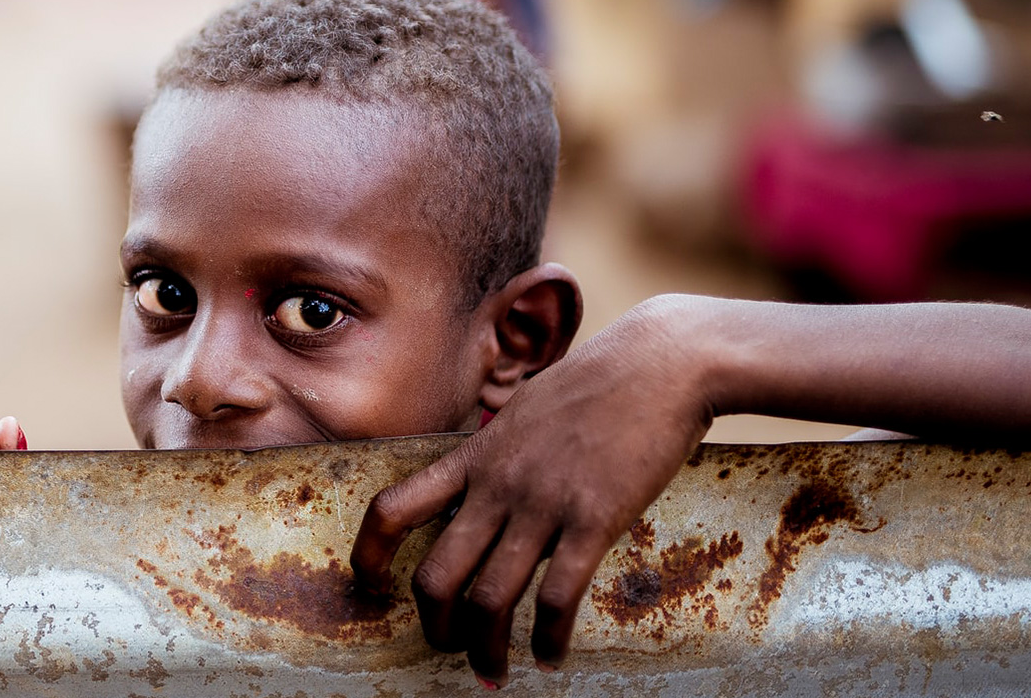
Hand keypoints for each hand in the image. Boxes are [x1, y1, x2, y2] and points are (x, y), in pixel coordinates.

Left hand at [350, 299, 714, 688]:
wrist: (661, 362)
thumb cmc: (599, 382)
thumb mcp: (525, 410)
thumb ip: (499, 450)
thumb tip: (485, 478)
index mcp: (474, 456)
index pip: (394, 508)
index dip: (369, 554)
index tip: (370, 583)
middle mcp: (497, 485)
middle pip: (436, 574)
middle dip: (434, 625)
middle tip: (445, 647)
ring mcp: (542, 504)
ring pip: (490, 598)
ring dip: (486, 648)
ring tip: (492, 672)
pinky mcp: (594, 519)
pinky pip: (558, 597)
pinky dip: (549, 639)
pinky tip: (550, 656)